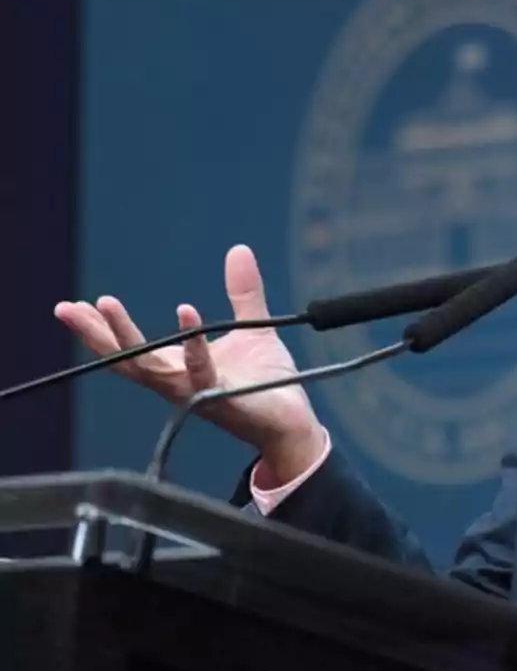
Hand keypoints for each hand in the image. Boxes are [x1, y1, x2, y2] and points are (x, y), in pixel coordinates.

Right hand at [54, 245, 323, 481]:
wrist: (294, 420)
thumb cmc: (266, 382)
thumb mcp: (252, 328)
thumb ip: (242, 293)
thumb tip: (238, 249)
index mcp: (178, 368)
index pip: (129, 350)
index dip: (100, 330)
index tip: (72, 306)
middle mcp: (179, 383)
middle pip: (126, 360)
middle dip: (96, 334)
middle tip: (68, 308)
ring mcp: (198, 393)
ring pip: (153, 368)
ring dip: (126, 336)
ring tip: (106, 304)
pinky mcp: (225, 401)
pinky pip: (203, 374)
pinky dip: (193, 346)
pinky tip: (185, 312)